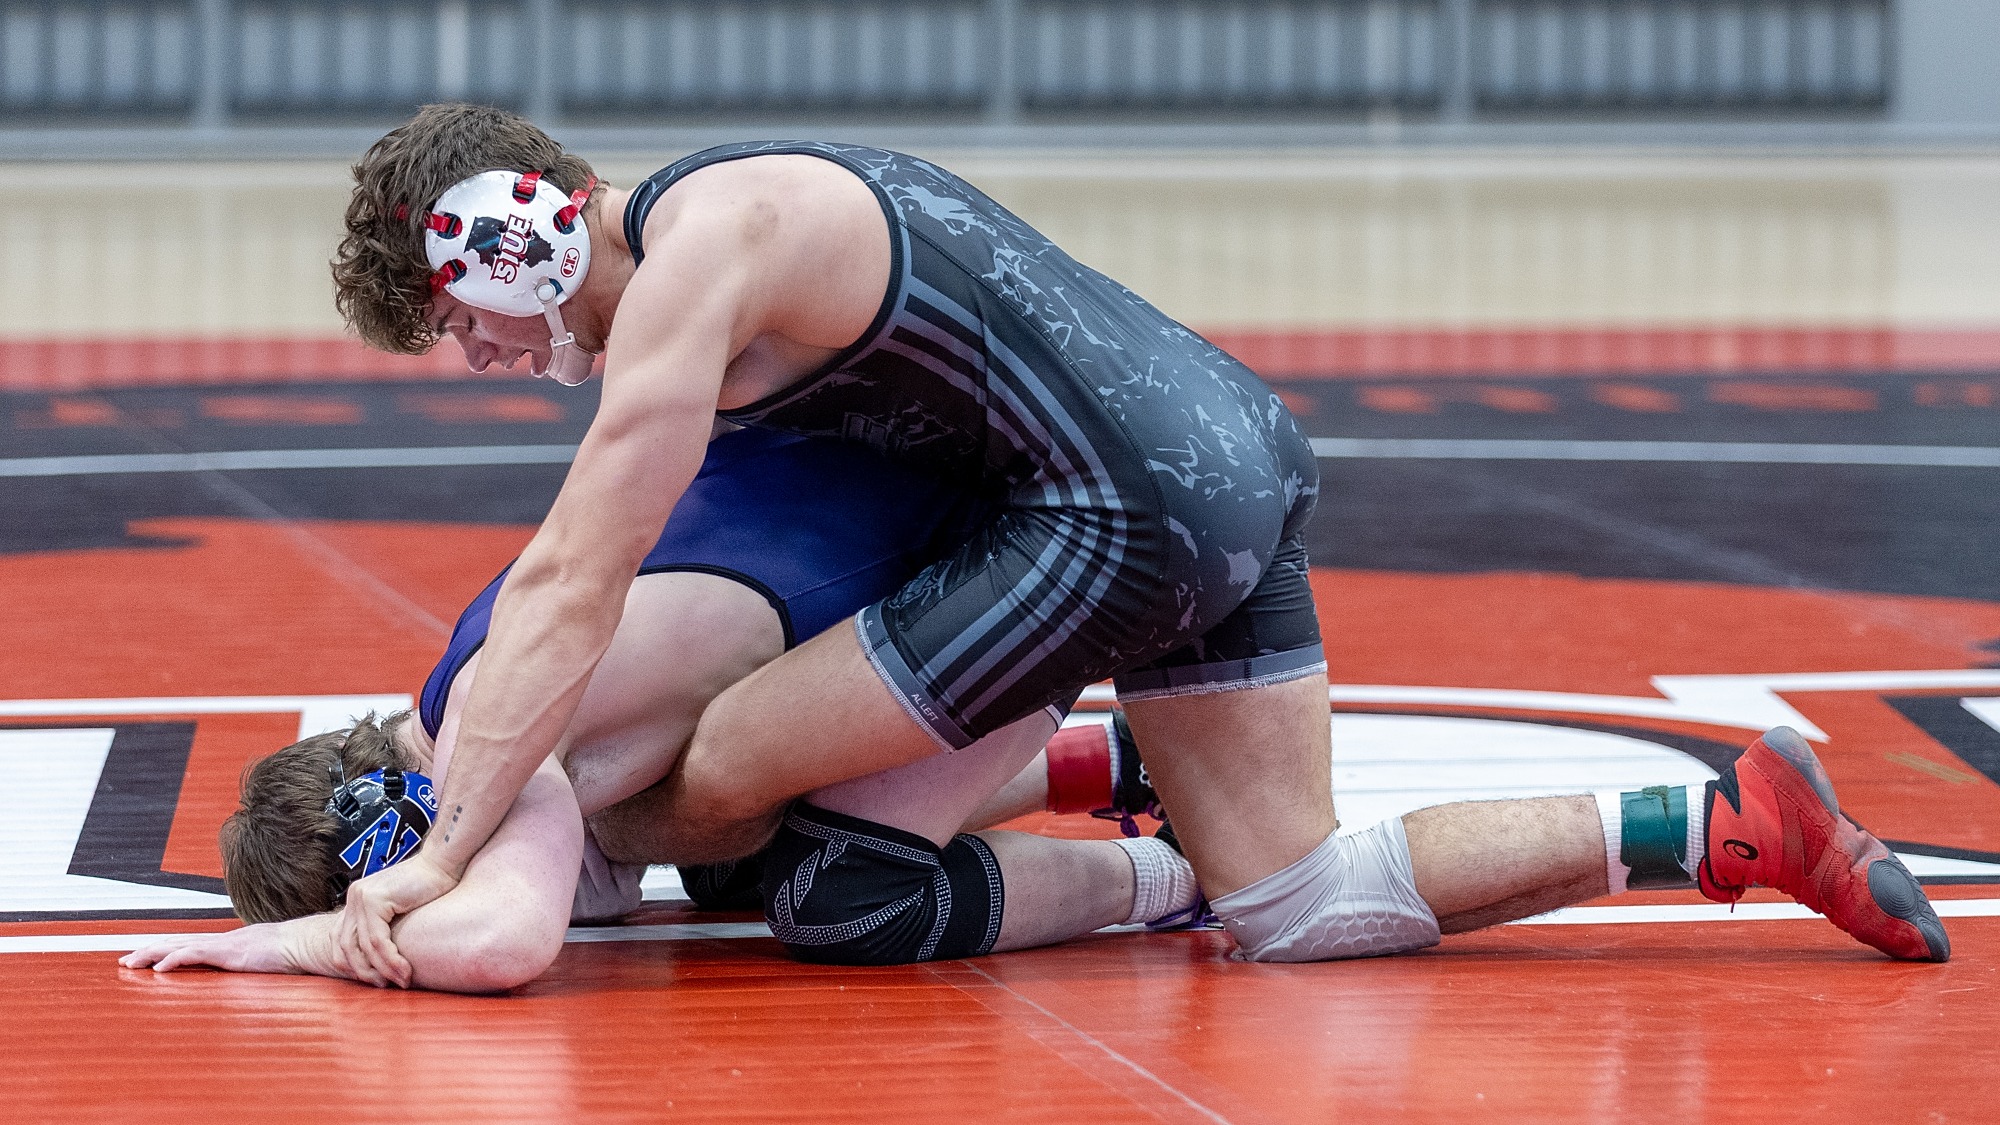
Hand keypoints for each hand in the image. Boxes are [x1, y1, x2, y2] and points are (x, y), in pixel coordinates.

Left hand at [120, 924, 296, 974]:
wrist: (307, 944)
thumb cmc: (292, 956)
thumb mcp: (264, 967)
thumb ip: (249, 975)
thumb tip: (246, 990)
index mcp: (228, 945)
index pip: (190, 945)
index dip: (166, 951)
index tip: (146, 958)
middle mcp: (222, 942)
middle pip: (177, 943)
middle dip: (148, 951)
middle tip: (125, 960)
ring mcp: (224, 945)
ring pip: (179, 946)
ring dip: (152, 954)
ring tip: (131, 963)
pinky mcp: (229, 951)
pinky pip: (195, 954)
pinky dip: (174, 959)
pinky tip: (159, 968)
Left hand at [334, 854, 459, 987]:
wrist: (444, 862)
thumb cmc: (431, 886)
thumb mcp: (400, 909)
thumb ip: (386, 926)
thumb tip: (382, 956)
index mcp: (356, 899)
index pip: (341, 940)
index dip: (353, 965)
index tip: (375, 979)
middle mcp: (354, 897)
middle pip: (345, 946)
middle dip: (364, 972)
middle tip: (384, 986)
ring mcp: (361, 897)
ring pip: (364, 946)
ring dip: (382, 969)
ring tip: (400, 982)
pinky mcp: (374, 900)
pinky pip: (377, 940)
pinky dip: (391, 960)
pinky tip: (404, 970)